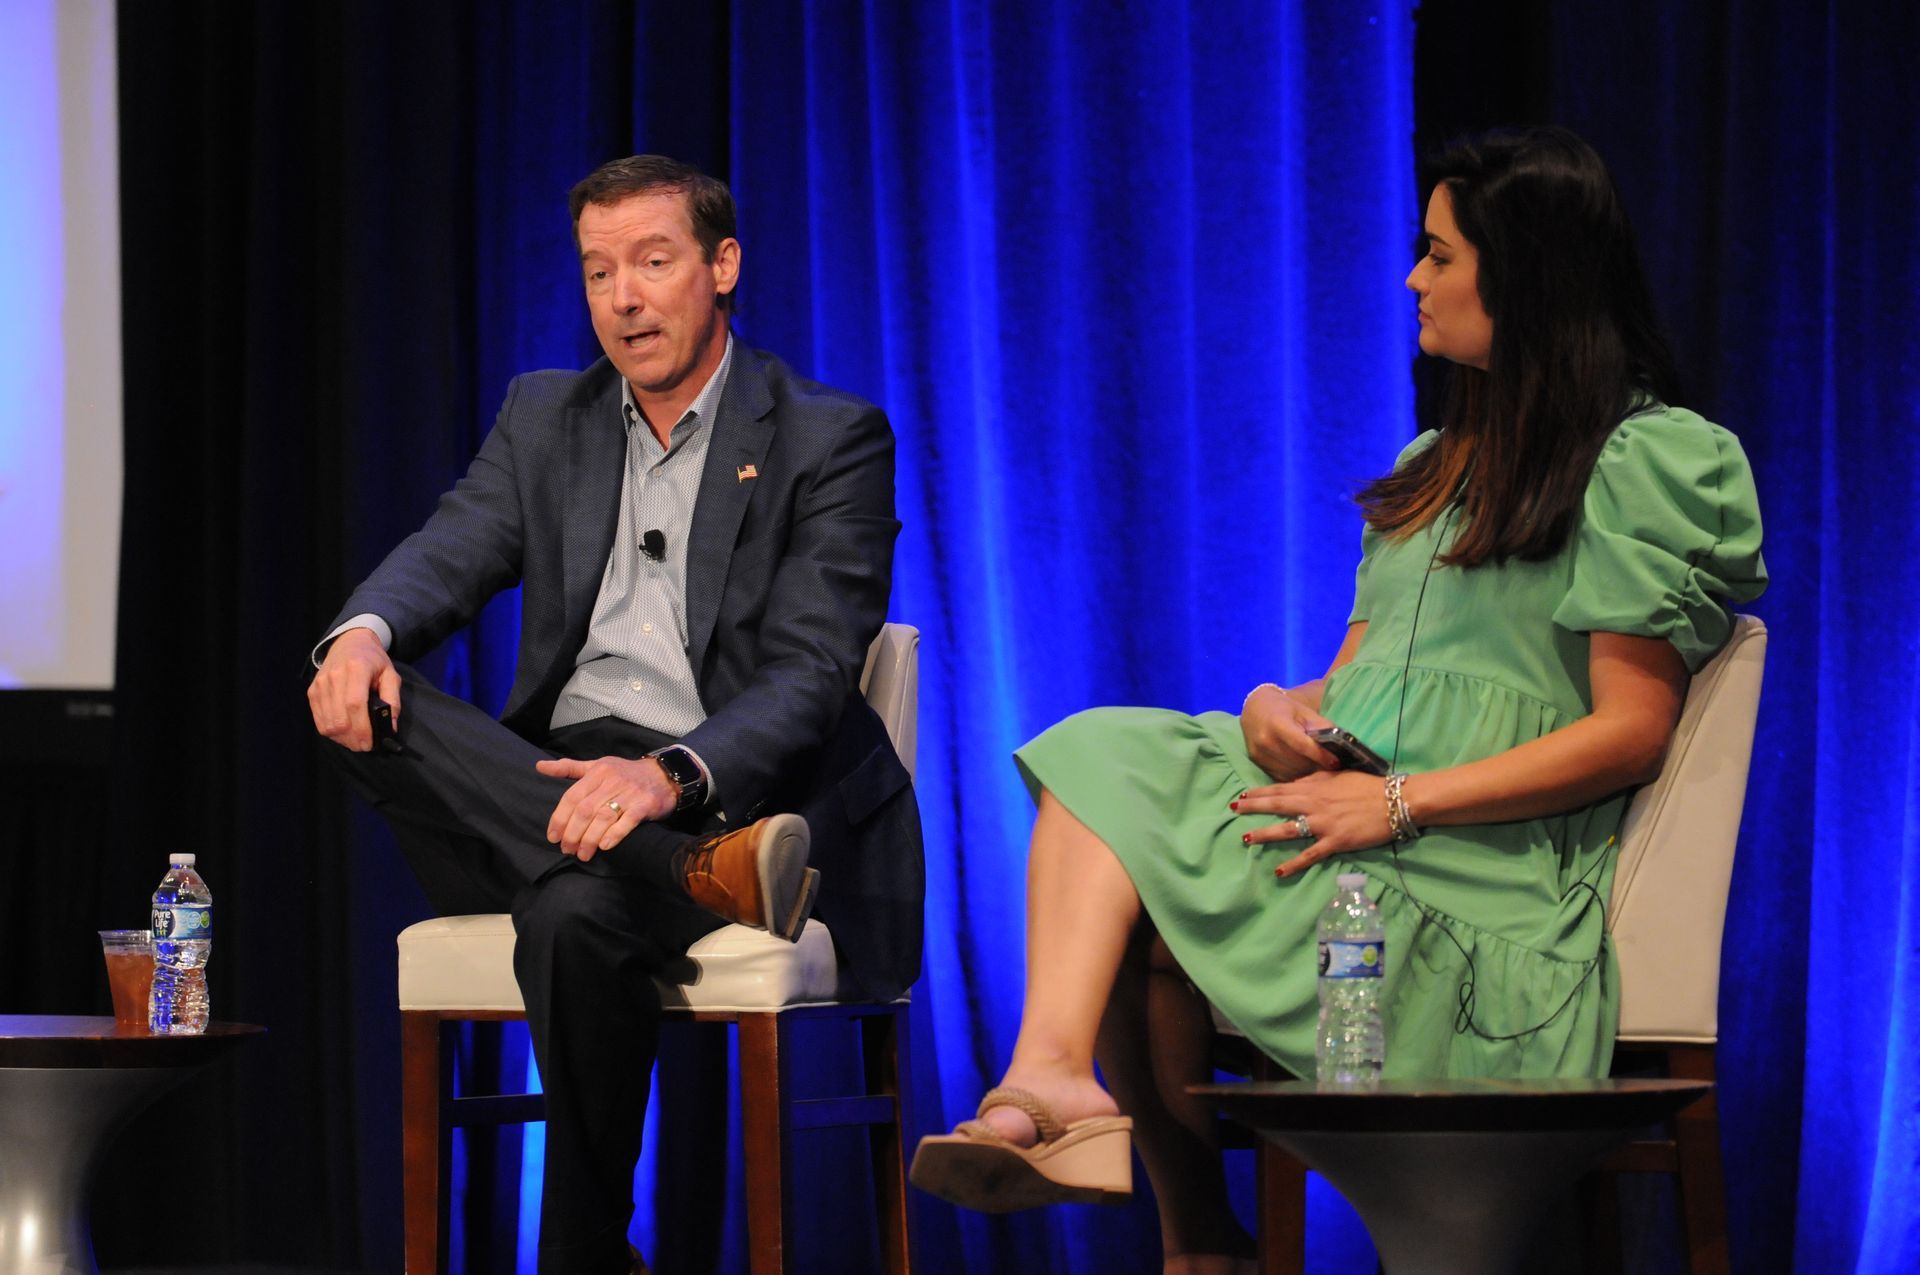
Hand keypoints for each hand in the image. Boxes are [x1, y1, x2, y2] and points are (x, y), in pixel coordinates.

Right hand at [307, 628, 400, 751]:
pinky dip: (331, 732)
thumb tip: (391, 727)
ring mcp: (320, 684)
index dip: (362, 728)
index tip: (371, 743)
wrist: (349, 643)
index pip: (355, 704)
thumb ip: (393, 701)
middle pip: (339, 718)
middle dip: (353, 739)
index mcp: (356, 669)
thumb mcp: (391, 675)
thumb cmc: (373, 661)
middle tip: (365, 746)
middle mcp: (334, 676)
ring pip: (327, 723)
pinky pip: (319, 720)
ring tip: (356, 741)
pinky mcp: (312, 692)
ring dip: (342, 738)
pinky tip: (344, 733)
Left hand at [536, 755, 679, 860]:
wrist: (664, 774)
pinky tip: (605, 846)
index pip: (572, 797)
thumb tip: (539, 766)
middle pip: (585, 810)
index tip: (553, 836)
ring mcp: (630, 793)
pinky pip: (628, 820)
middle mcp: (612, 781)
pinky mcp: (646, 804)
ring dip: (590, 839)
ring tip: (583, 854)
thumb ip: (569, 768)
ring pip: (603, 817)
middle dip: (573, 833)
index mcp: (597, 772)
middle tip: (567, 850)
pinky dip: (615, 834)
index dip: (560, 819)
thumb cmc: (625, 773)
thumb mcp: (597, 765)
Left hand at [1236, 769, 1393, 877]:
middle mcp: (1314, 804)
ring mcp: (1323, 824)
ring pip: (1287, 829)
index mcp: (1316, 786)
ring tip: (1246, 838)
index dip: (1259, 792)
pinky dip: (1293, 863)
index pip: (1281, 788)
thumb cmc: (1369, 786)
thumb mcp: (1339, 775)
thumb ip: (1316, 778)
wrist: (1396, 802)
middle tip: (1233, 809)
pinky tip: (1279, 871)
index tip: (1241, 795)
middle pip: (1277, 804)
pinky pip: (1310, 854)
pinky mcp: (1335, 842)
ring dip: (1265, 833)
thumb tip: (1297, 783)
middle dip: (1253, 807)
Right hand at [1240, 684, 1339, 780]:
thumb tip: (1342, 743)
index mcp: (1277, 723)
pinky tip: (1306, 773)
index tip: (1336, 762)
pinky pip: (1282, 777)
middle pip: (1297, 761)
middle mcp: (1265, 740)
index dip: (1320, 755)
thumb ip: (1321, 726)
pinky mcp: (1257, 763)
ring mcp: (1259, 754)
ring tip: (1321, 772)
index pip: (1302, 744)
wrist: (1255, 710)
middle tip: (1333, 769)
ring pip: (1290, 772)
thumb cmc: (1285, 709)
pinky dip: (1296, 777)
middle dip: (1317, 766)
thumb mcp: (1304, 712)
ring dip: (1308, 773)